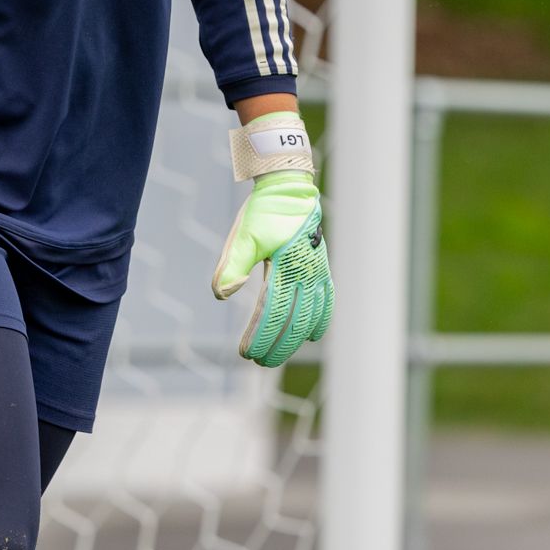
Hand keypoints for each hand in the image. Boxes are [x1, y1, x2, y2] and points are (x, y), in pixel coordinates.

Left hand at [212, 170, 333, 366]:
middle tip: (259, 361)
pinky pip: (327, 299)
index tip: (246, 353)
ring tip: (278, 355)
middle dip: (276, 345)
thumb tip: (221, 295)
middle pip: (293, 321)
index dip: (260, 336)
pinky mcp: (321, 266)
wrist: (288, 187)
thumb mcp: (242, 237)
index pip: (273, 313)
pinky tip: (315, 335)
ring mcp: (317, 271)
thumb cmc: (262, 211)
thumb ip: (231, 266)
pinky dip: (322, 319)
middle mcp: (305, 273)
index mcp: (284, 267)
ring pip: (311, 315)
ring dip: (295, 339)